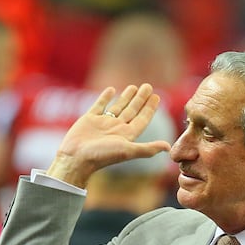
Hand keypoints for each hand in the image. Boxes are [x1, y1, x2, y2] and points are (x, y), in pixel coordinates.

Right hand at [47, 83, 170, 187]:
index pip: (142, 119)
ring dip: (126, 97)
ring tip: (133, 86)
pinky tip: (111, 89)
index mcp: (126, 135)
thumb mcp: (127, 151)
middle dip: (141, 99)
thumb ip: (148, 148)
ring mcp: (102, 123)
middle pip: (132, 111)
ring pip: (117, 107)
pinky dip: (105, 97)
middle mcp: (116, 128)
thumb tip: (169, 147)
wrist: (76, 158)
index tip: (157, 97)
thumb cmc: (101, 156)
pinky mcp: (89, 119)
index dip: (150, 109)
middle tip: (148, 86)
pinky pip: (99, 105)